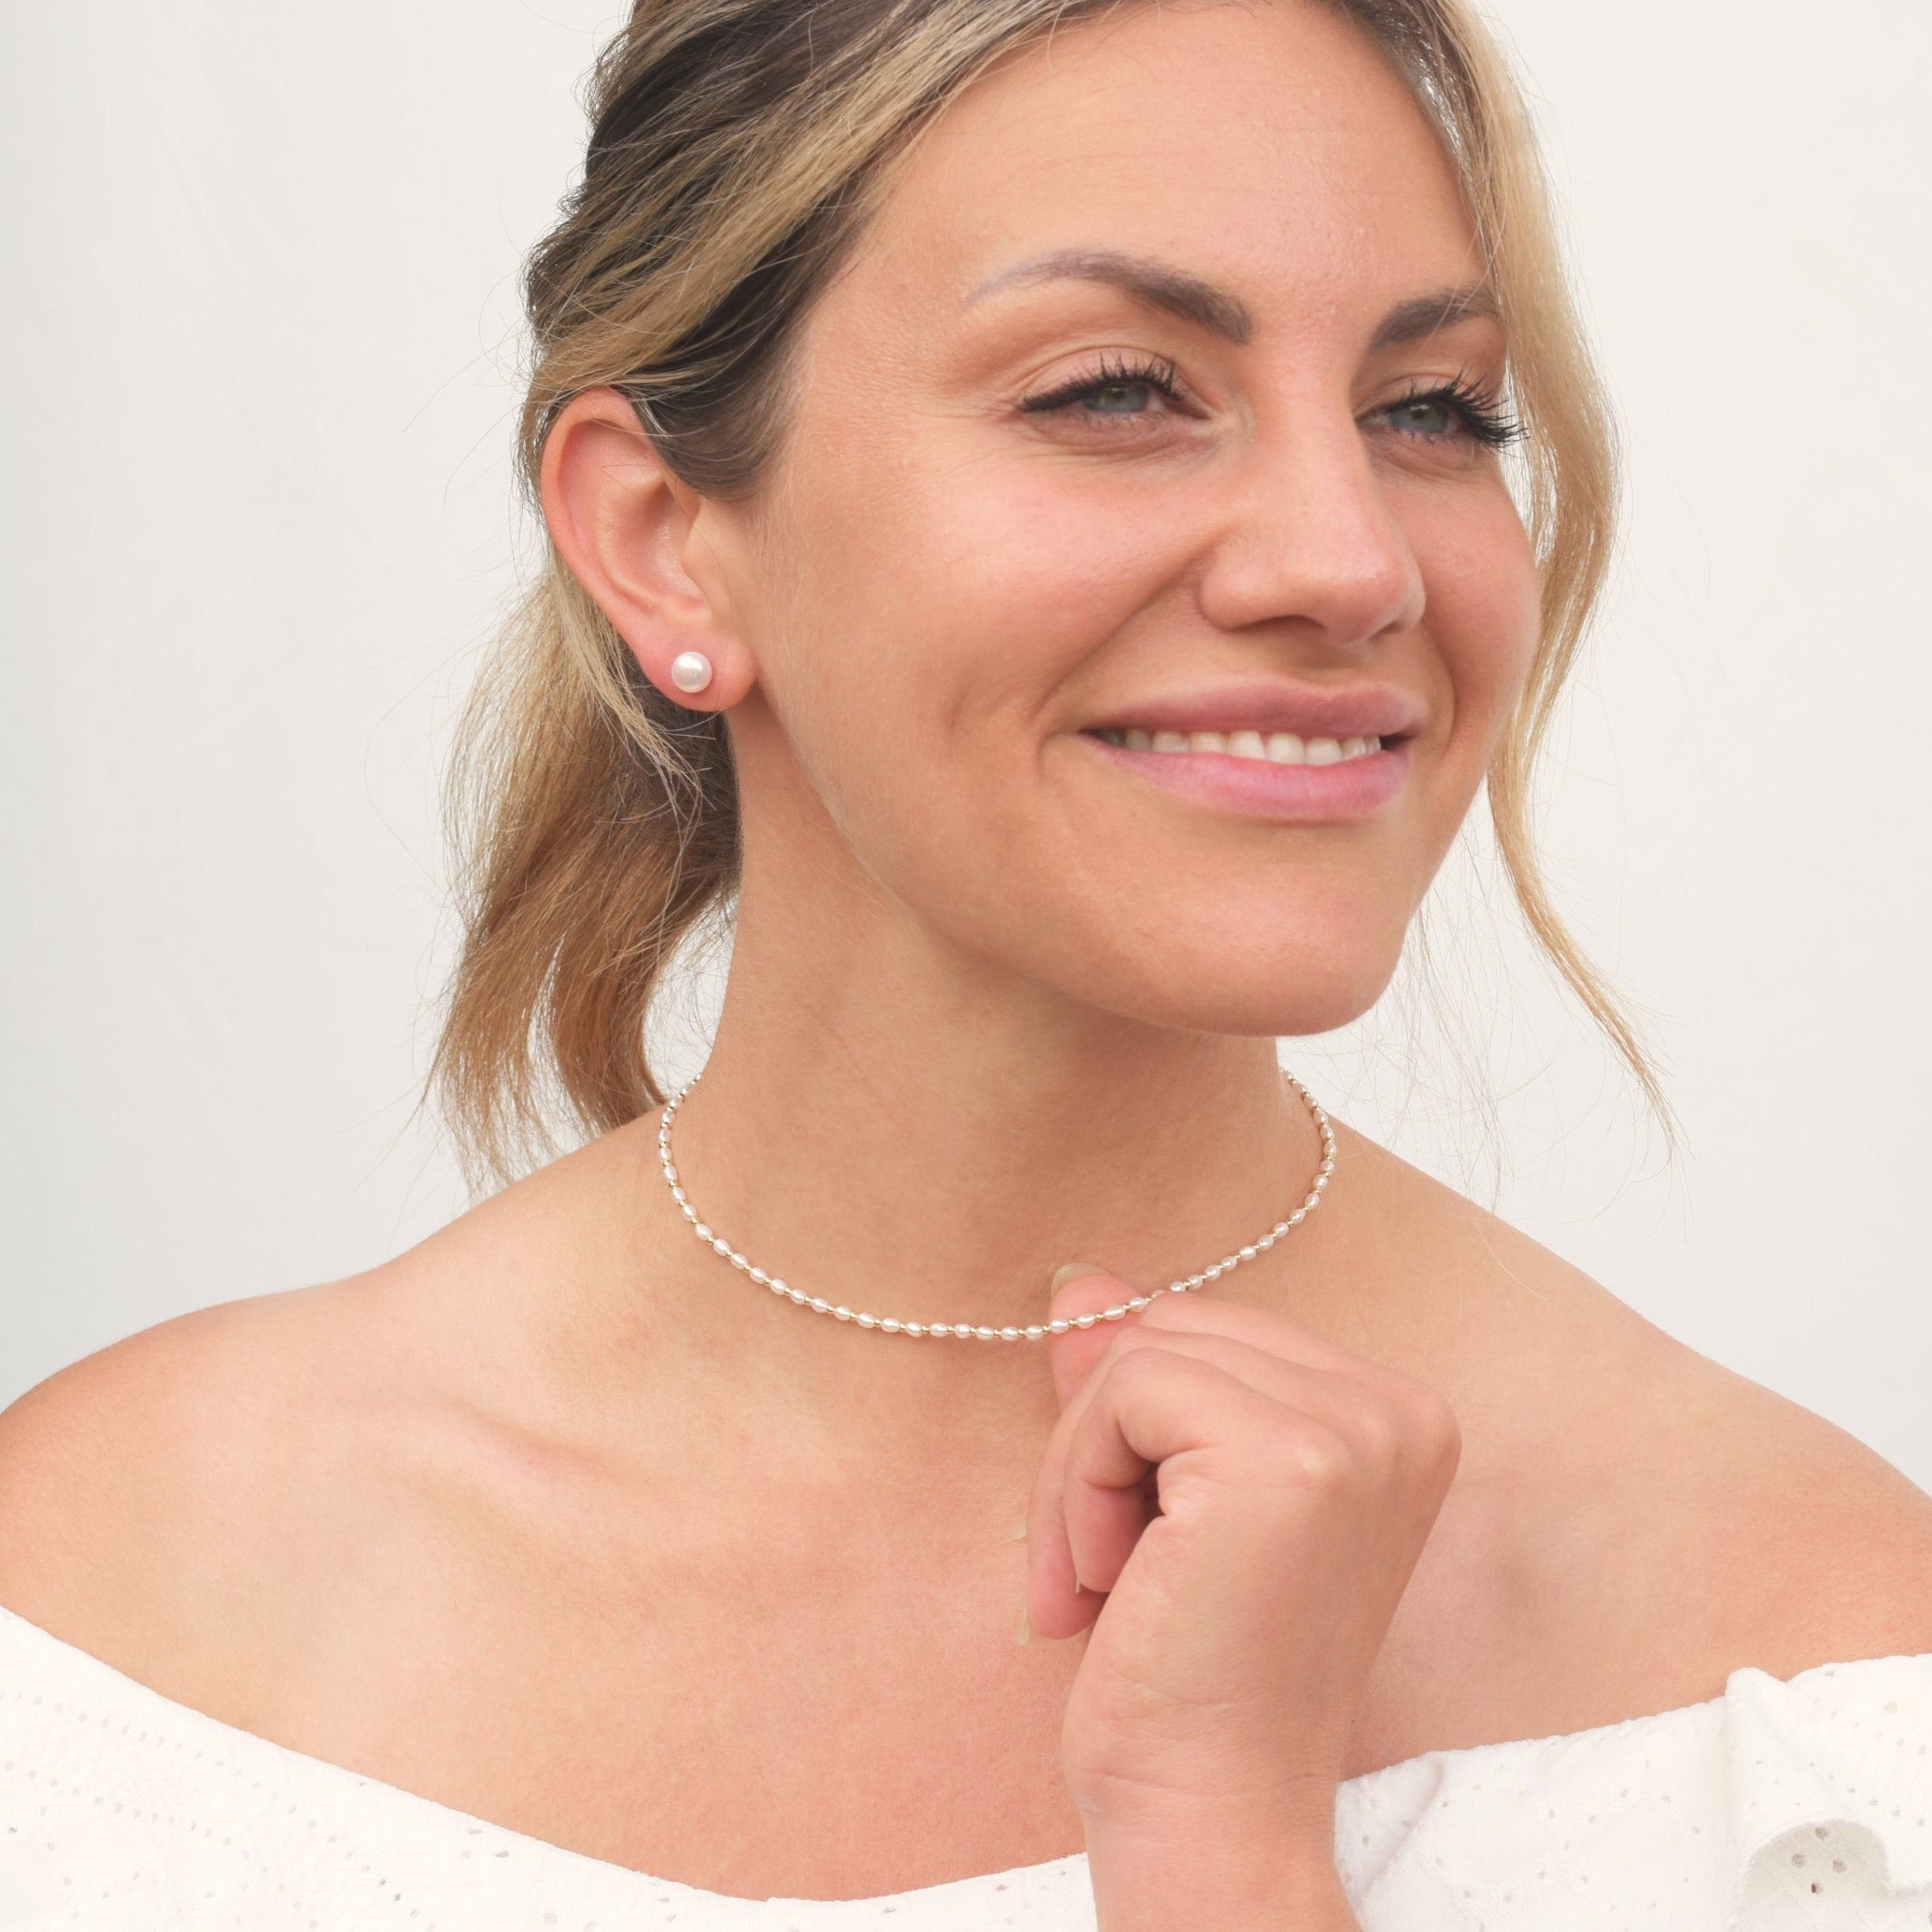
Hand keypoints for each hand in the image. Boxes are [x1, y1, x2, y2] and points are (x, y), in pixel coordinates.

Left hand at [1024, 1266, 1460, 1930]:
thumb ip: (1135, 1379)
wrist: (1209, 1814)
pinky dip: (1080, 1485)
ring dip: (1081, 1472)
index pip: (1211, 1331)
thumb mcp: (1162, 1496)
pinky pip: (1127, 1387)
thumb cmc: (1186, 1672)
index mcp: (1393, 1415)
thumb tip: (1079, 1279)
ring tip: (1109, 1580)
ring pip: (1140, 1352)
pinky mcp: (1291, 1456)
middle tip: (1109, 1568)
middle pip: (1174, 1325)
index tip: (1135, 1548)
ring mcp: (1356, 1430)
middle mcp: (1399, 1410)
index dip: (1136, 1431)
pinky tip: (1111, 1580)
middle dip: (1101, 1442)